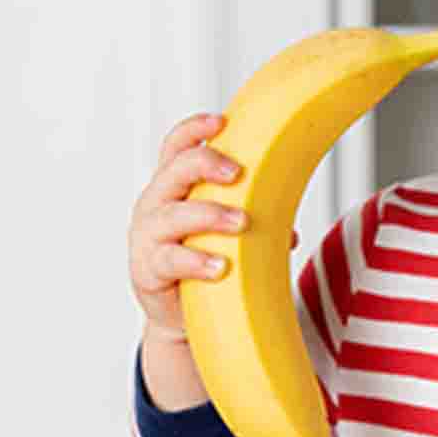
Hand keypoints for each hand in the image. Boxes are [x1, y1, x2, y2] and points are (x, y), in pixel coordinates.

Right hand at [129, 111, 250, 343]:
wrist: (181, 315)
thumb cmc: (203, 262)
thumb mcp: (224, 233)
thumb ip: (250, 220)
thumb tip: (290, 232)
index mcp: (173, 187)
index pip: (176, 147)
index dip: (194, 130)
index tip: (221, 121)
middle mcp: (155, 205)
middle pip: (173, 171)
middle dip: (205, 164)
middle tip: (238, 173)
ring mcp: (147, 237)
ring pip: (173, 215)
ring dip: (209, 215)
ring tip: (242, 223)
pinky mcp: (147, 270)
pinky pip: (169, 260)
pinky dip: (196, 261)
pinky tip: (220, 266)